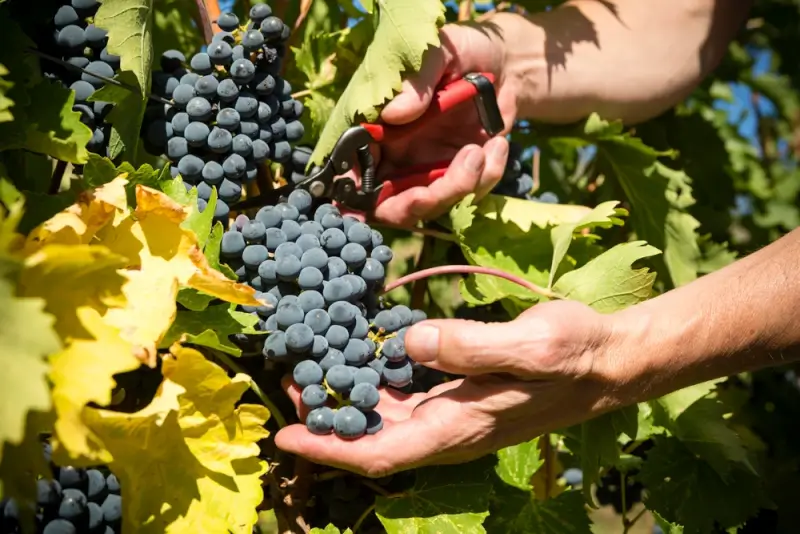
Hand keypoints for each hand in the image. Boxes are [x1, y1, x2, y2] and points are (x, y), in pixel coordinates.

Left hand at [274, 300, 629, 477]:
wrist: (610, 361)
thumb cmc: (575, 355)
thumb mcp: (531, 347)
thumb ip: (472, 347)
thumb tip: (412, 342)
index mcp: (459, 427)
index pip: (380, 454)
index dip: (329, 449)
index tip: (285, 436)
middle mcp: (450, 428)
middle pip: (374, 439)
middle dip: (327, 421)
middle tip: (290, 386)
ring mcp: (456, 413)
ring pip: (388, 418)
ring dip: (349, 400)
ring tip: (313, 369)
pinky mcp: (462, 393)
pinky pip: (409, 396)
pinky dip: (379, 380)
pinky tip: (364, 353)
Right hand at [369, 22, 520, 225]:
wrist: (504, 62)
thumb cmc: (461, 50)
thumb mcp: (439, 52)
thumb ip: (416, 80)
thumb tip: (394, 114)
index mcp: (374, 129)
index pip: (351, 173)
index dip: (352, 199)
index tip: (365, 208)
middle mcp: (394, 156)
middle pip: (392, 205)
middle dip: (421, 202)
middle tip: (456, 179)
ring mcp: (427, 170)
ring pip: (432, 205)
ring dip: (460, 187)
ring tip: (482, 149)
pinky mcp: (459, 175)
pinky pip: (469, 194)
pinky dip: (487, 176)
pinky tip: (497, 145)